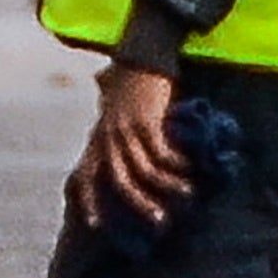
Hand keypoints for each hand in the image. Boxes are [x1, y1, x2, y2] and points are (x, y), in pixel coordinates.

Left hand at [70, 64, 188, 225]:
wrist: (143, 52)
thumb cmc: (129, 74)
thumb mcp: (112, 95)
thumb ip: (107, 98)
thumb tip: (100, 82)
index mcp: (98, 136)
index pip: (85, 176)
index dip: (89, 202)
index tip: (98, 226)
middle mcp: (108, 137)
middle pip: (119, 182)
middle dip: (140, 205)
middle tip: (161, 222)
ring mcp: (126, 130)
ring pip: (144, 172)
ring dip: (167, 187)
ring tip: (188, 193)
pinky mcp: (146, 123)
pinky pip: (162, 154)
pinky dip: (177, 164)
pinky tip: (192, 167)